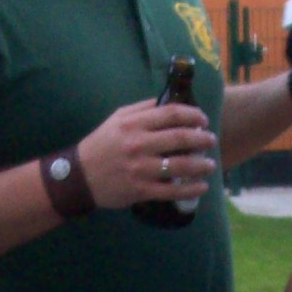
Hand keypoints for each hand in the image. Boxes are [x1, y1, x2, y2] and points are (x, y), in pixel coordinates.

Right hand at [77, 99, 217, 210]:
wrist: (79, 176)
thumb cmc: (101, 145)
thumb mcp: (117, 119)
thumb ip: (142, 109)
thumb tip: (168, 101)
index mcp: (133, 124)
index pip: (171, 114)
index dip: (192, 115)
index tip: (203, 119)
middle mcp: (138, 145)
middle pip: (180, 138)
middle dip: (202, 139)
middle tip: (211, 140)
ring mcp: (141, 169)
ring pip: (180, 166)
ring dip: (201, 165)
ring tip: (210, 164)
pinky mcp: (141, 190)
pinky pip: (172, 191)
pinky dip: (191, 189)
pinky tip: (202, 186)